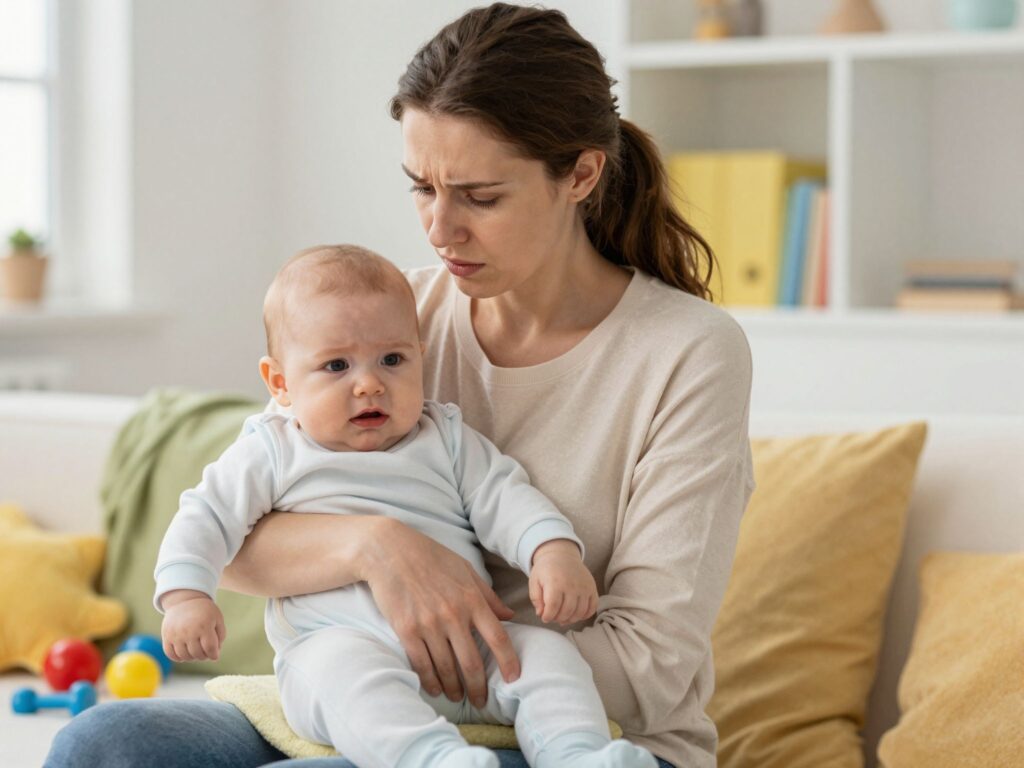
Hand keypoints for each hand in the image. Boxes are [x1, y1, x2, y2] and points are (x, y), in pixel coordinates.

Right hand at [160, 590, 226, 661]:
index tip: (215, 654)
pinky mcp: (166, 636)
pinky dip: (178, 657)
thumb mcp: (217, 619)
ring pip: (185, 656)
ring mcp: (176, 634)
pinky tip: (185, 652)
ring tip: (196, 650)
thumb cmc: (205, 611)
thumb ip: (220, 636)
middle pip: (198, 654)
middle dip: (204, 656)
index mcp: (204, 625)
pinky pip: (170, 654)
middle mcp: (189, 630)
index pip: (210, 649)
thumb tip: (215, 654)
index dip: (214, 655)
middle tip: (205, 651)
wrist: (185, 600)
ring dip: (192, 657)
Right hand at [364, 519, 520, 707]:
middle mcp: (453, 614)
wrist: (390, 551)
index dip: (508, 661)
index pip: (498, 638)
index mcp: (472, 599)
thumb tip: (508, 616)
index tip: (513, 678)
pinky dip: (430, 680)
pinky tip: (435, 688)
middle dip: (478, 686)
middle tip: (481, 700)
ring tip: (457, 696)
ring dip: (454, 687)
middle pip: (472, 661)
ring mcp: (429, 624)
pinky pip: (422, 664)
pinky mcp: (406, 630)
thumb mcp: (465, 570)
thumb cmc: (430, 558)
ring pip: (446, 667)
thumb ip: (488, 595)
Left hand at [529, 539, 597, 625]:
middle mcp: (571, 585)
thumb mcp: (534, 581)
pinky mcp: (592, 587)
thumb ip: (536, 599)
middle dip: (558, 619)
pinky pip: (593, 607)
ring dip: (570, 619)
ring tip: (563, 618)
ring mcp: (584, 587)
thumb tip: (541, 613)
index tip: (545, 617)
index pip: (553, 607)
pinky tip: (576, 614)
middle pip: (567, 611)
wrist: (561, 555)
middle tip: (553, 617)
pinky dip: (585, 615)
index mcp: (555, 583)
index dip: (548, 616)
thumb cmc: (546, 569)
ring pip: (580, 612)